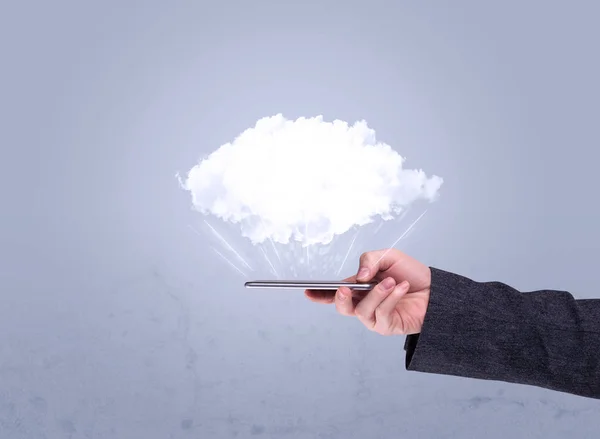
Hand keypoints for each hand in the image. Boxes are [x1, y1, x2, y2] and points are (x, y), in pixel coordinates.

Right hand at [305, 248, 430, 334]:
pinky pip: (382, 314)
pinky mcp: (388, 327)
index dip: (320, 294)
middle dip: (340, 299)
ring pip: (363, 311)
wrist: (436, 289)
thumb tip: (359, 276)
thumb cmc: (411, 274)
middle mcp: (364, 304)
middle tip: (346, 288)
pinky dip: (391, 298)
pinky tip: (401, 288)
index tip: (308, 291)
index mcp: (359, 288)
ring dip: (377, 294)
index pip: (335, 292)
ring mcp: (375, 318)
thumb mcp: (389, 257)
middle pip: (343, 308)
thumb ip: (370, 260)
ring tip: (391, 281)